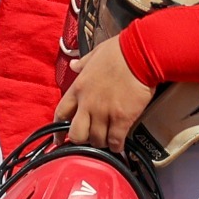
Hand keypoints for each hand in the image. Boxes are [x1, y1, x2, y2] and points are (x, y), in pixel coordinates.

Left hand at [55, 36, 155, 153]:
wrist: (139, 54)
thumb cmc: (119, 52)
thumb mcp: (95, 54)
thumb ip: (83, 63)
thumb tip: (74, 65)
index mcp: (78, 88)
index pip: (61, 113)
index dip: (59, 130)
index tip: (60, 138)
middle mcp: (87, 103)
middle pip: (76, 134)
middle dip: (81, 140)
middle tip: (88, 140)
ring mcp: (104, 113)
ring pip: (96, 140)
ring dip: (101, 143)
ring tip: (106, 141)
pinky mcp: (121, 119)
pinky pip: (114, 140)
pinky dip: (116, 146)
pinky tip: (118, 146)